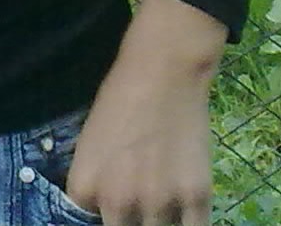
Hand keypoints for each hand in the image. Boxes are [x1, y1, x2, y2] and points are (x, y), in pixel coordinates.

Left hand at [64, 0, 224, 225]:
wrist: (163, 70)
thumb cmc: (120, 97)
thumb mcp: (89, 143)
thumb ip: (95, 184)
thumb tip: (103, 209)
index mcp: (85, 187)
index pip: (86, 221)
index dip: (102, 211)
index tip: (113, 205)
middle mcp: (118, 204)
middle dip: (130, 220)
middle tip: (140, 199)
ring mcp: (159, 204)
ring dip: (161, 221)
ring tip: (163, 200)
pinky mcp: (196, 199)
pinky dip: (188, 223)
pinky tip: (185, 207)